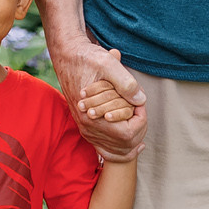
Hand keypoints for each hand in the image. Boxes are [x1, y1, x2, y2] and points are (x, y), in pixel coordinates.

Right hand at [52, 38, 144, 157]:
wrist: (67, 58)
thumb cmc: (87, 59)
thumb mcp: (108, 64)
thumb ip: (126, 83)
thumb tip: (141, 101)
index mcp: (91, 116)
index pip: (128, 133)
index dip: (141, 118)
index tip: (140, 100)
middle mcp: (88, 128)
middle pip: (125, 144)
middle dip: (140, 127)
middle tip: (140, 107)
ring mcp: (87, 130)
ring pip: (118, 149)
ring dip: (134, 137)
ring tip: (139, 119)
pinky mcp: (87, 128)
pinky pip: (106, 150)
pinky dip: (123, 149)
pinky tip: (137, 143)